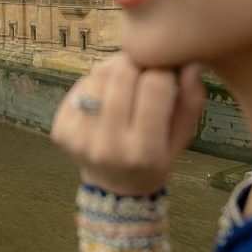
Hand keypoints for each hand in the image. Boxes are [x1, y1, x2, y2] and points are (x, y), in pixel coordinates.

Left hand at [50, 52, 205, 196]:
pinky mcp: (60, 130)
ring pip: (98, 75)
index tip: (166, 72)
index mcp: (144, 152)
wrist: (115, 189)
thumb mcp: (181, 138)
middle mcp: (109, 147)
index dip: (163, 70)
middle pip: (122, 74)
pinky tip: (106, 95)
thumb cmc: (155, 159)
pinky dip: (96, 82)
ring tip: (126, 80)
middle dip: (137, 62)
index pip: (155, 86)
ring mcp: (79, 139)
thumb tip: (189, 65)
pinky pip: (80, 85)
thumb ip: (191, 102)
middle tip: (144, 68)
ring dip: (115, 68)